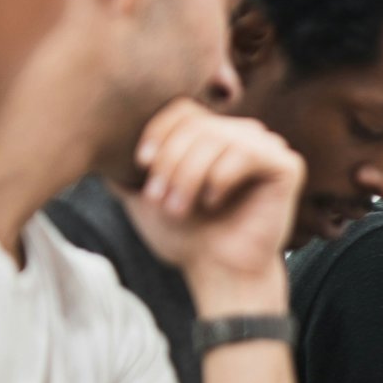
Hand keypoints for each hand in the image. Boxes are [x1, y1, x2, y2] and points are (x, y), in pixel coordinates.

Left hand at [124, 99, 306, 311]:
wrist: (220, 272)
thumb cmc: (187, 237)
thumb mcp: (146, 197)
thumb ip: (127, 171)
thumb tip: (95, 147)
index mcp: (215, 134)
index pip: (183, 109)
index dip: (158, 132)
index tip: (142, 165)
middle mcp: (243, 134)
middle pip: (198, 124)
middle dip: (172, 163)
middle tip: (161, 200)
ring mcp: (268, 147)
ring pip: (218, 138)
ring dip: (190, 175)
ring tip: (180, 208)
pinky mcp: (287, 165)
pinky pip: (246, 153)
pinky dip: (221, 179)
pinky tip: (214, 203)